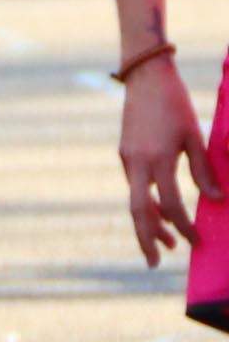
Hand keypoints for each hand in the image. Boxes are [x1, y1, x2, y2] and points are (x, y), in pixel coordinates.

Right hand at [120, 59, 210, 267]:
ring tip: (165, 243)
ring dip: (149, 224)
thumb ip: (203, 170)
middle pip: (139, 212)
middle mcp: (137, 164)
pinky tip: (160, 209)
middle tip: (156, 263)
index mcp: (158, 159)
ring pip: (135, 201)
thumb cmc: (175, 103)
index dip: (183, 225)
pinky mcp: (125, 154)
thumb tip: (216, 200)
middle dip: (147, 239)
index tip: (195, 242)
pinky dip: (147, 203)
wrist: (145, 77)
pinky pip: (135, 186)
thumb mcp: (194, 136)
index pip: (171, 203)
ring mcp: (127, 160)